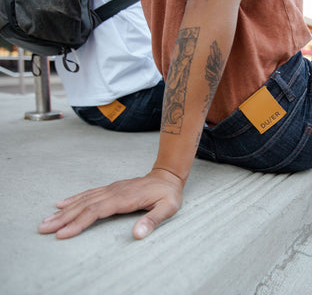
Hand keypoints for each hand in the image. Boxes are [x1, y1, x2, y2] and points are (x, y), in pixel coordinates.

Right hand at [38, 169, 183, 239]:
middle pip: (85, 206)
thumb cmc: (168, 194)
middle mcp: (114, 192)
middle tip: (43, 228)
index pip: (98, 211)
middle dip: (63, 218)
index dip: (79, 222)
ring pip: (83, 200)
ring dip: (64, 211)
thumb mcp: (168, 208)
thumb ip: (153, 220)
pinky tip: (61, 204)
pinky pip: (89, 194)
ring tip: (46, 220)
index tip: (63, 233)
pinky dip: (73, 199)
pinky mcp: (111, 189)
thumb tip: (138, 234)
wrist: (167, 176)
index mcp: (125, 198)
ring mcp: (111, 189)